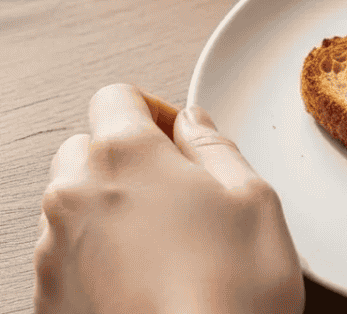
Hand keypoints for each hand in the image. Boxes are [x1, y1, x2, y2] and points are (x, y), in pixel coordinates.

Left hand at [33, 84, 304, 313]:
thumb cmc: (233, 292)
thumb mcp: (254, 199)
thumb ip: (216, 146)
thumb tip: (195, 124)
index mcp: (126, 155)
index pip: (117, 97)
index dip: (153, 113)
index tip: (179, 141)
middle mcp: (74, 194)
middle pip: (87, 149)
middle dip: (127, 162)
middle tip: (178, 196)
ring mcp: (53, 250)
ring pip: (74, 205)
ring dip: (111, 211)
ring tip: (166, 249)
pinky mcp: (47, 298)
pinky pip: (67, 255)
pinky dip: (98, 258)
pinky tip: (145, 283)